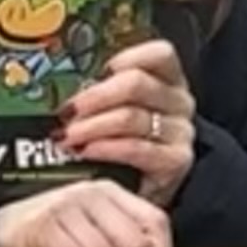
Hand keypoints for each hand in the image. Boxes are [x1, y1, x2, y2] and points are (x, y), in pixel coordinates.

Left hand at [54, 37, 199, 198]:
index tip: (100, 70)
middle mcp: (179, 102)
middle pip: (136, 84)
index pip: (159, 54)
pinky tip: (86, 152)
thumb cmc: (124, 145)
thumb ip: (100, 94)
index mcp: (168, 80)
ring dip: (92, 127)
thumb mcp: (115, 112)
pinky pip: (137, 149)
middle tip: (67, 112)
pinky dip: (106, 149)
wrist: (139, 191)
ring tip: (67, 137)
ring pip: (131, 117)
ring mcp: (180, 132)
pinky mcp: (175, 161)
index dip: (128, 57)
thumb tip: (65, 92)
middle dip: (94, 97)